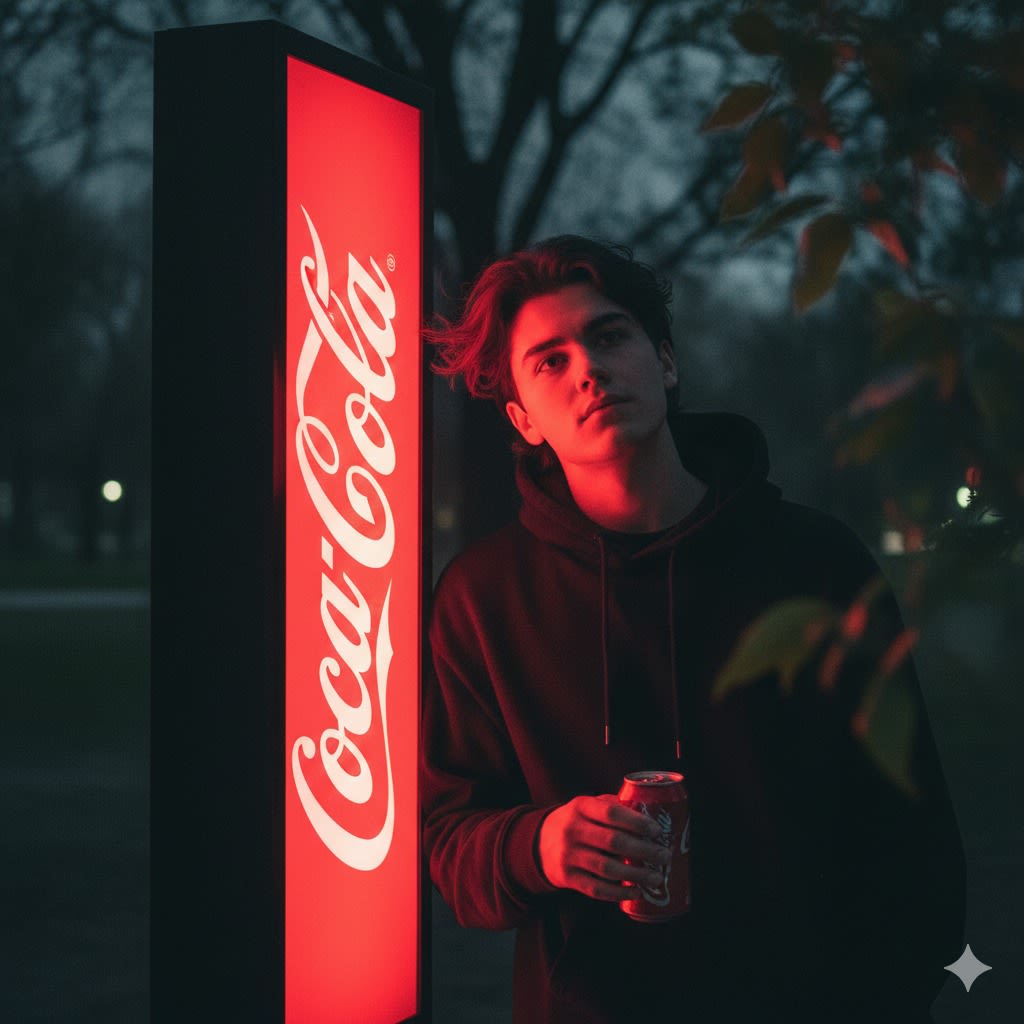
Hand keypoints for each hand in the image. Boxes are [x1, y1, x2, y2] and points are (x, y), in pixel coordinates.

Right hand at [537, 794, 671, 901]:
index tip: (656, 830)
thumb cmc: (575, 822)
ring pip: (608, 868)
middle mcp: (573, 830)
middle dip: (644, 850)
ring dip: (636, 874)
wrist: (539, 843)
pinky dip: (619, 892)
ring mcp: (569, 855)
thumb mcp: (587, 806)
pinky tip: (635, 891)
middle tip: (664, 855)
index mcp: (580, 806)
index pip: (611, 812)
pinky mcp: (567, 878)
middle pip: (613, 842)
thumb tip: (647, 814)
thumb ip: (612, 806)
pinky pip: (597, 888)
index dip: (636, 822)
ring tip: (656, 877)